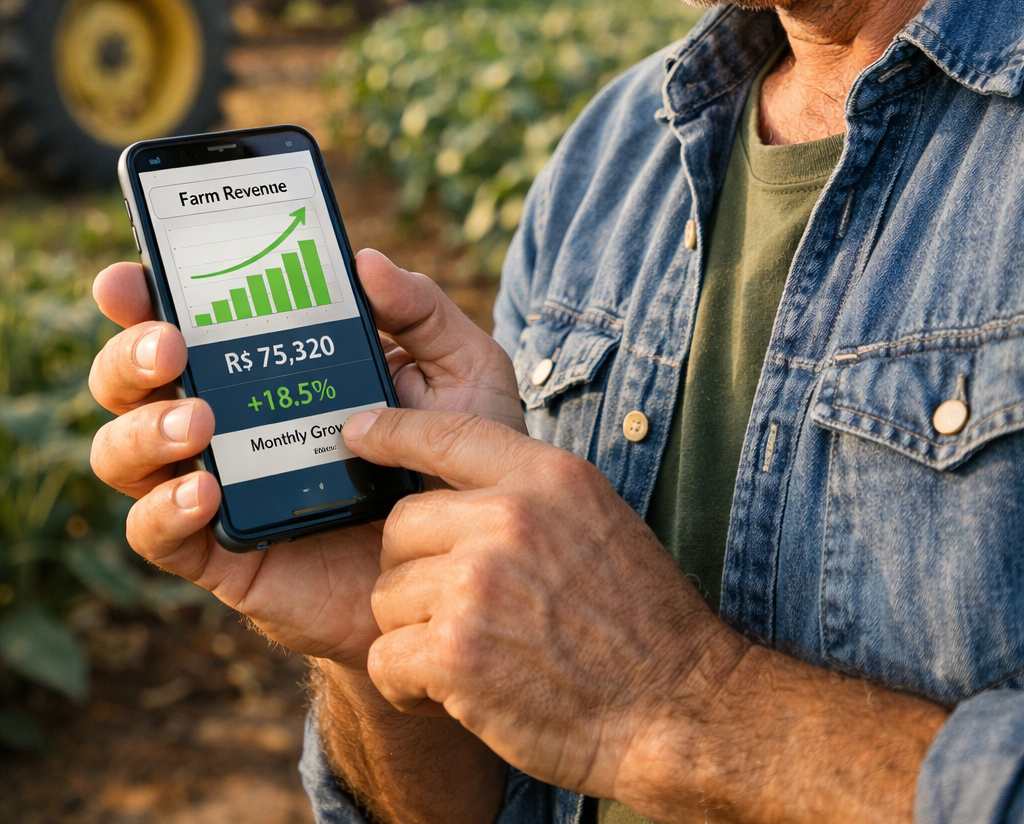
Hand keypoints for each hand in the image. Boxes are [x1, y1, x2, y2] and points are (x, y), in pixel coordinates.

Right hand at [88, 250, 524, 668]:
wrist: (462, 574)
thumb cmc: (452, 461)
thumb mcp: (458, 372)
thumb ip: (420, 310)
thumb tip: (365, 261)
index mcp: (265, 361)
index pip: (183, 315)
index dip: (141, 292)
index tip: (129, 276)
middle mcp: (224, 416)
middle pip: (130, 379)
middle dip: (129, 354)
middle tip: (172, 345)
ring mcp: (214, 484)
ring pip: (123, 452)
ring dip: (144, 429)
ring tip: (199, 420)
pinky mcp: (221, 553)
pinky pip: (157, 534)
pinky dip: (164, 509)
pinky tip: (205, 491)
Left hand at [341, 406, 739, 802]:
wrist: (679, 707)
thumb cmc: (641, 620)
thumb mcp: (595, 519)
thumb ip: (529, 495)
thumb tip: (460, 488)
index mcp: (547, 477)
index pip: (448, 433)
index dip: (392, 430)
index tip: (357, 430)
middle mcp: (509, 519)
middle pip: (401, 526)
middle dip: (414, 573)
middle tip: (457, 613)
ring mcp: (479, 585)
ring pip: (387, 596)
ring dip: (414, 635)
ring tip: (471, 657)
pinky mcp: (458, 654)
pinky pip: (385, 659)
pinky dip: (408, 685)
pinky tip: (453, 694)